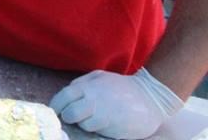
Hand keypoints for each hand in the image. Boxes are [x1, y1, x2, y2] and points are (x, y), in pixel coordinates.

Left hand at [50, 68, 183, 138]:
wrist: (152, 99)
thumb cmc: (123, 88)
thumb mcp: (100, 78)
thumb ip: (83, 84)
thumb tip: (67, 94)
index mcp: (88, 85)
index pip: (63, 96)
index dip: (56, 105)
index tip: (55, 111)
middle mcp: (92, 98)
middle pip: (68, 112)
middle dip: (66, 117)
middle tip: (70, 118)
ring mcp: (102, 113)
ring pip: (81, 123)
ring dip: (82, 123)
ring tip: (91, 119)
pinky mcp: (112, 126)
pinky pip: (94, 130)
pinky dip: (94, 129)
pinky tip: (102, 124)